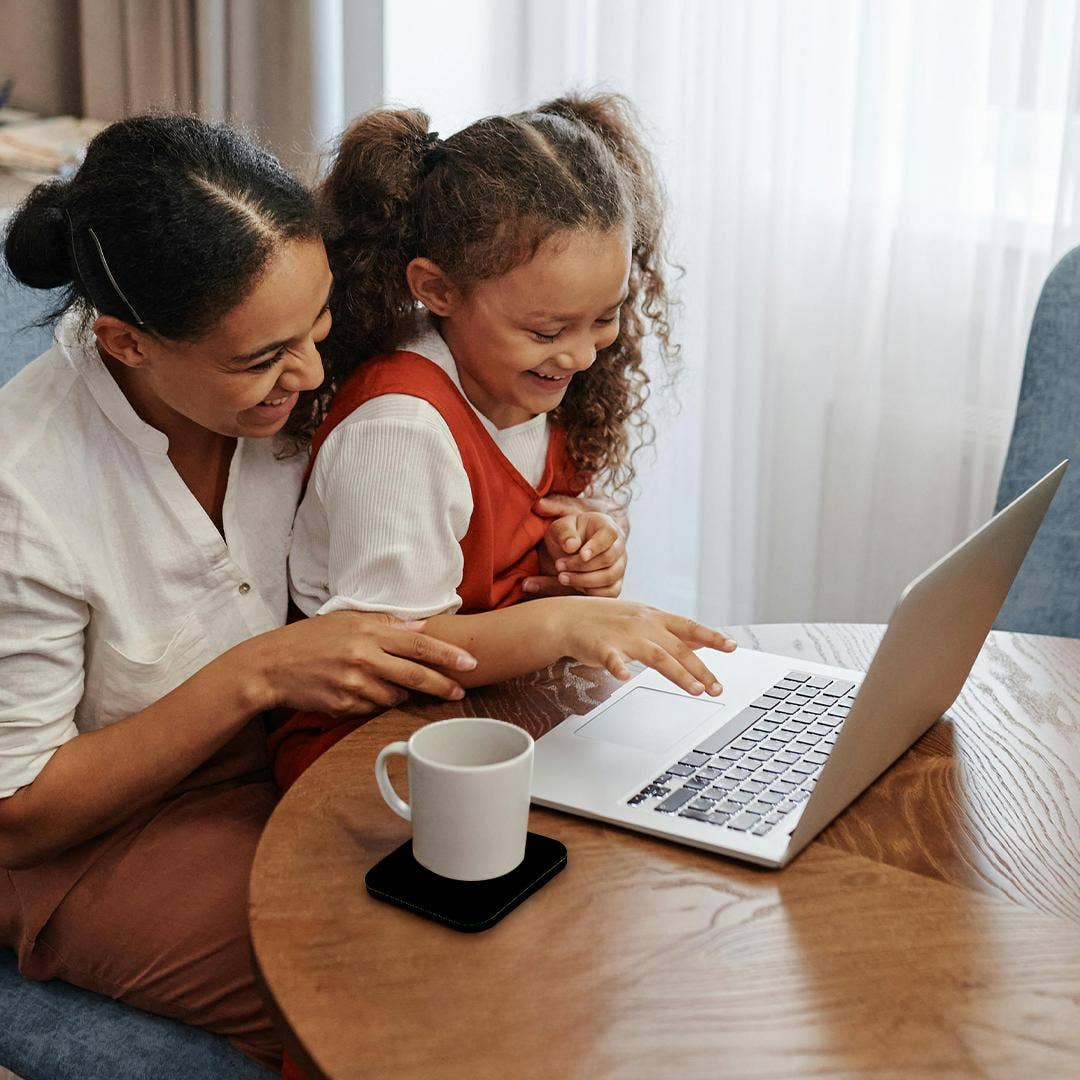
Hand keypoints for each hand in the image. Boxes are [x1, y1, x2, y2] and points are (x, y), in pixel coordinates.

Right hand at [244, 611, 477, 716]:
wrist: (271, 666)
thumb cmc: (311, 639)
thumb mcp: (348, 619)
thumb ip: (386, 624)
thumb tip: (421, 626)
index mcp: (369, 633)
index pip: (419, 645)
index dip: (447, 656)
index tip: (470, 664)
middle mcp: (364, 658)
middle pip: (415, 676)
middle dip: (443, 685)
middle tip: (460, 691)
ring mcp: (354, 684)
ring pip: (395, 696)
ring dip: (401, 693)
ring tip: (389, 683)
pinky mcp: (344, 706)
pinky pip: (372, 709)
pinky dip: (375, 702)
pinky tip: (362, 691)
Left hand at [525, 500, 626, 597]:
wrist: (569, 549)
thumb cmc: (567, 535)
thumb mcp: (560, 528)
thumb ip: (564, 533)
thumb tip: (571, 546)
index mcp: (606, 526)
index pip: (609, 535)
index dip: (596, 546)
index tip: (581, 555)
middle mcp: (618, 546)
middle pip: (608, 559)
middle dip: (581, 565)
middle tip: (559, 565)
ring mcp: (619, 566)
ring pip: (609, 577)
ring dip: (583, 580)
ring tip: (562, 577)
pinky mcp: (615, 583)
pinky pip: (610, 593)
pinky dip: (591, 592)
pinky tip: (573, 586)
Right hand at [558, 597, 737, 694]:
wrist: (570, 617)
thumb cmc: (609, 620)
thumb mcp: (645, 618)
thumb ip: (673, 632)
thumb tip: (702, 640)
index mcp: (656, 618)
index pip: (690, 627)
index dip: (712, 637)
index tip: (732, 647)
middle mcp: (644, 625)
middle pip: (678, 647)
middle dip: (700, 669)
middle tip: (717, 688)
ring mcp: (623, 635)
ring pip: (655, 655)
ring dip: (677, 673)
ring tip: (695, 690)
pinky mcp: (601, 647)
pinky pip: (610, 658)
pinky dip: (616, 667)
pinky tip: (623, 677)